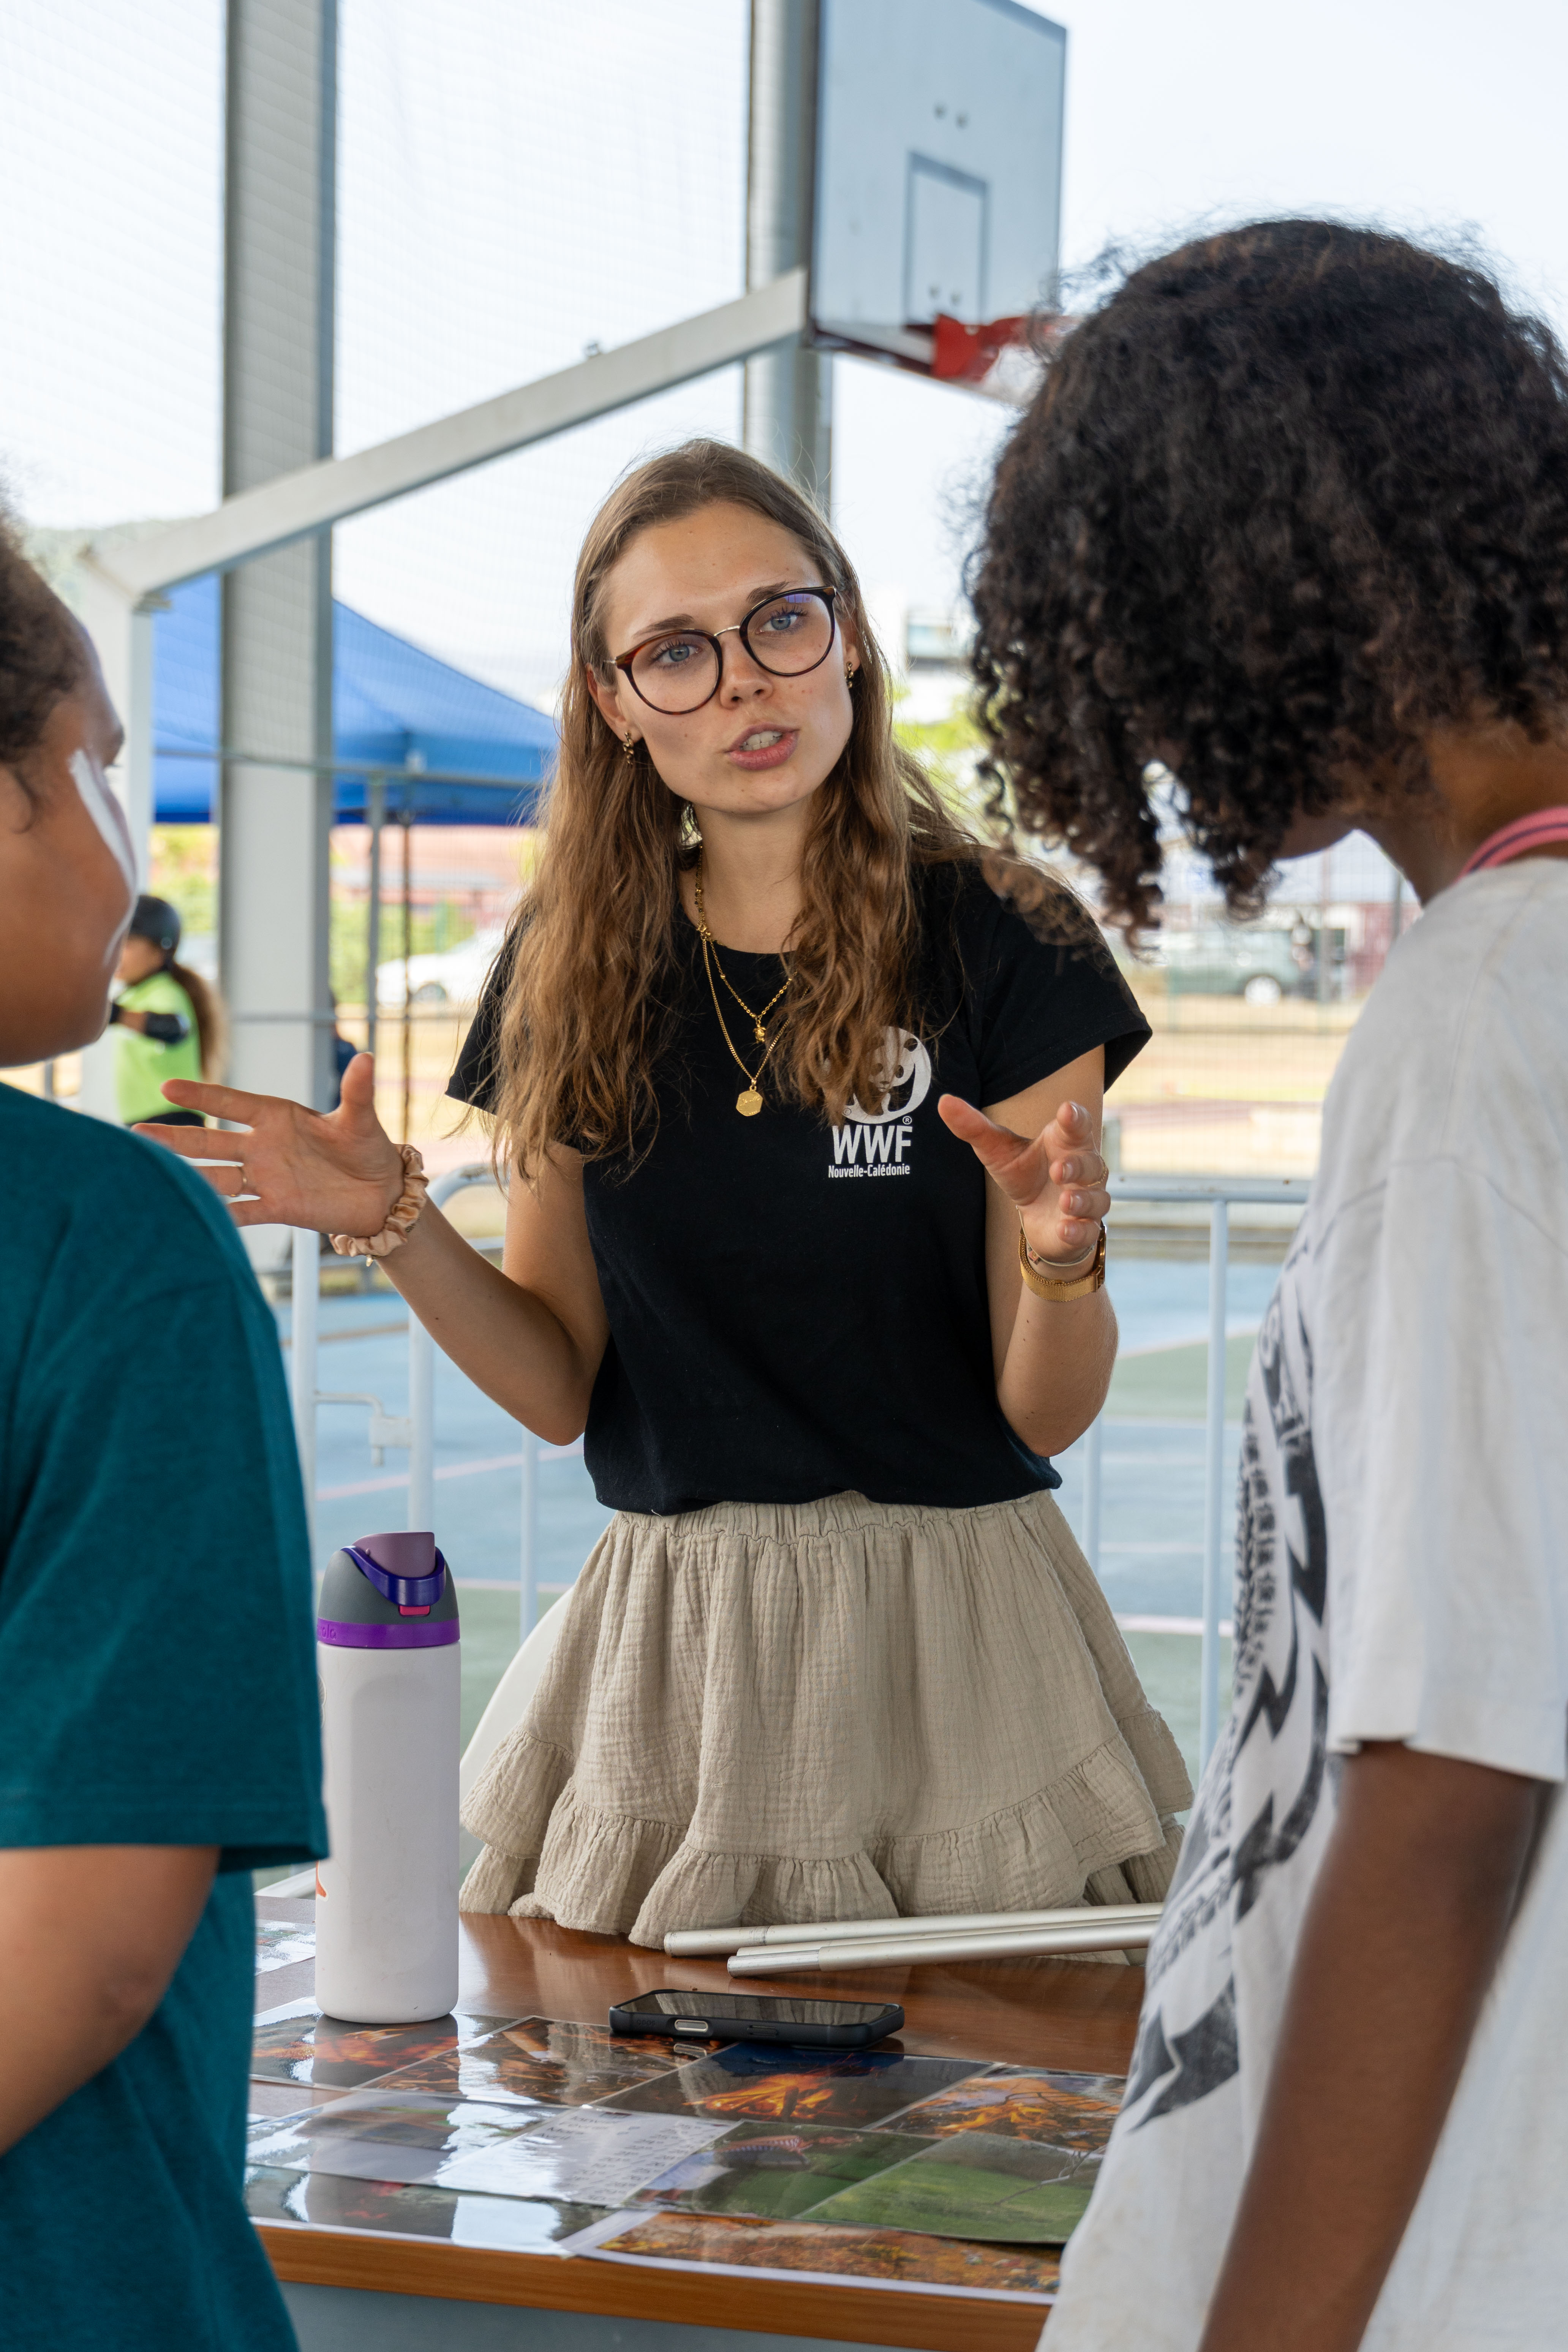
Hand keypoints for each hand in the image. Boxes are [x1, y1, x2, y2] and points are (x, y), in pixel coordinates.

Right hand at [135, 1052, 404, 1235]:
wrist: (381, 1194)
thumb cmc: (370, 1149)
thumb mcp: (362, 1119)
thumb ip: (357, 1092)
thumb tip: (367, 1057)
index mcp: (279, 1117)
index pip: (232, 1103)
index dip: (202, 1096)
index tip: (167, 1087)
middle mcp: (265, 1146)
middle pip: (212, 1142)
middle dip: (175, 1139)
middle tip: (135, 1135)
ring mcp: (267, 1177)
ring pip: (217, 1176)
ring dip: (187, 1176)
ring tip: (149, 1174)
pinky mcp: (277, 1206)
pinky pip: (241, 1211)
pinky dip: (217, 1214)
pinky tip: (190, 1214)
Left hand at [937, 1093, 1109, 1267]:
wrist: (1037, 1218)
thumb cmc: (1023, 1173)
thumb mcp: (997, 1151)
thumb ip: (974, 1127)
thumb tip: (943, 1101)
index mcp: (1065, 1141)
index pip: (1076, 1124)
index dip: (1075, 1117)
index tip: (1066, 1110)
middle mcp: (1084, 1167)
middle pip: (1090, 1162)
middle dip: (1076, 1165)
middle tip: (1058, 1169)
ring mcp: (1088, 1198)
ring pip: (1097, 1197)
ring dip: (1082, 1199)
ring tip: (1066, 1200)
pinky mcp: (1085, 1227)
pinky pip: (1090, 1229)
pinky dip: (1079, 1229)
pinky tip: (1065, 1229)